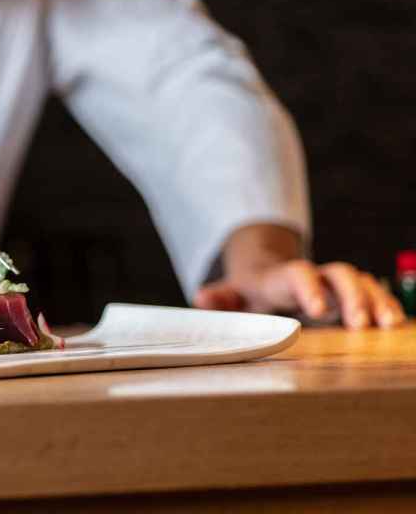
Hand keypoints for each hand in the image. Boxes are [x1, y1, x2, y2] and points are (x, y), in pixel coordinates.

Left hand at [195, 259, 404, 328]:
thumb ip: (219, 298)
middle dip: (352, 296)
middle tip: (361, 323)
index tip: (317, 310)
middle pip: (339, 274)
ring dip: (376, 301)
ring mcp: (334, 284)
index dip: (308, 288)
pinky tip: (395, 322)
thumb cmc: (249, 291)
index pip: (297, 275)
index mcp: (281, 277)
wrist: (266, 273)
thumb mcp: (230, 295)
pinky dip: (385, 305)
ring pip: (361, 283)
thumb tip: (201, 299)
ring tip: (389, 324)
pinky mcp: (349, 295)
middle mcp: (314, 275)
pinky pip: (372, 294)